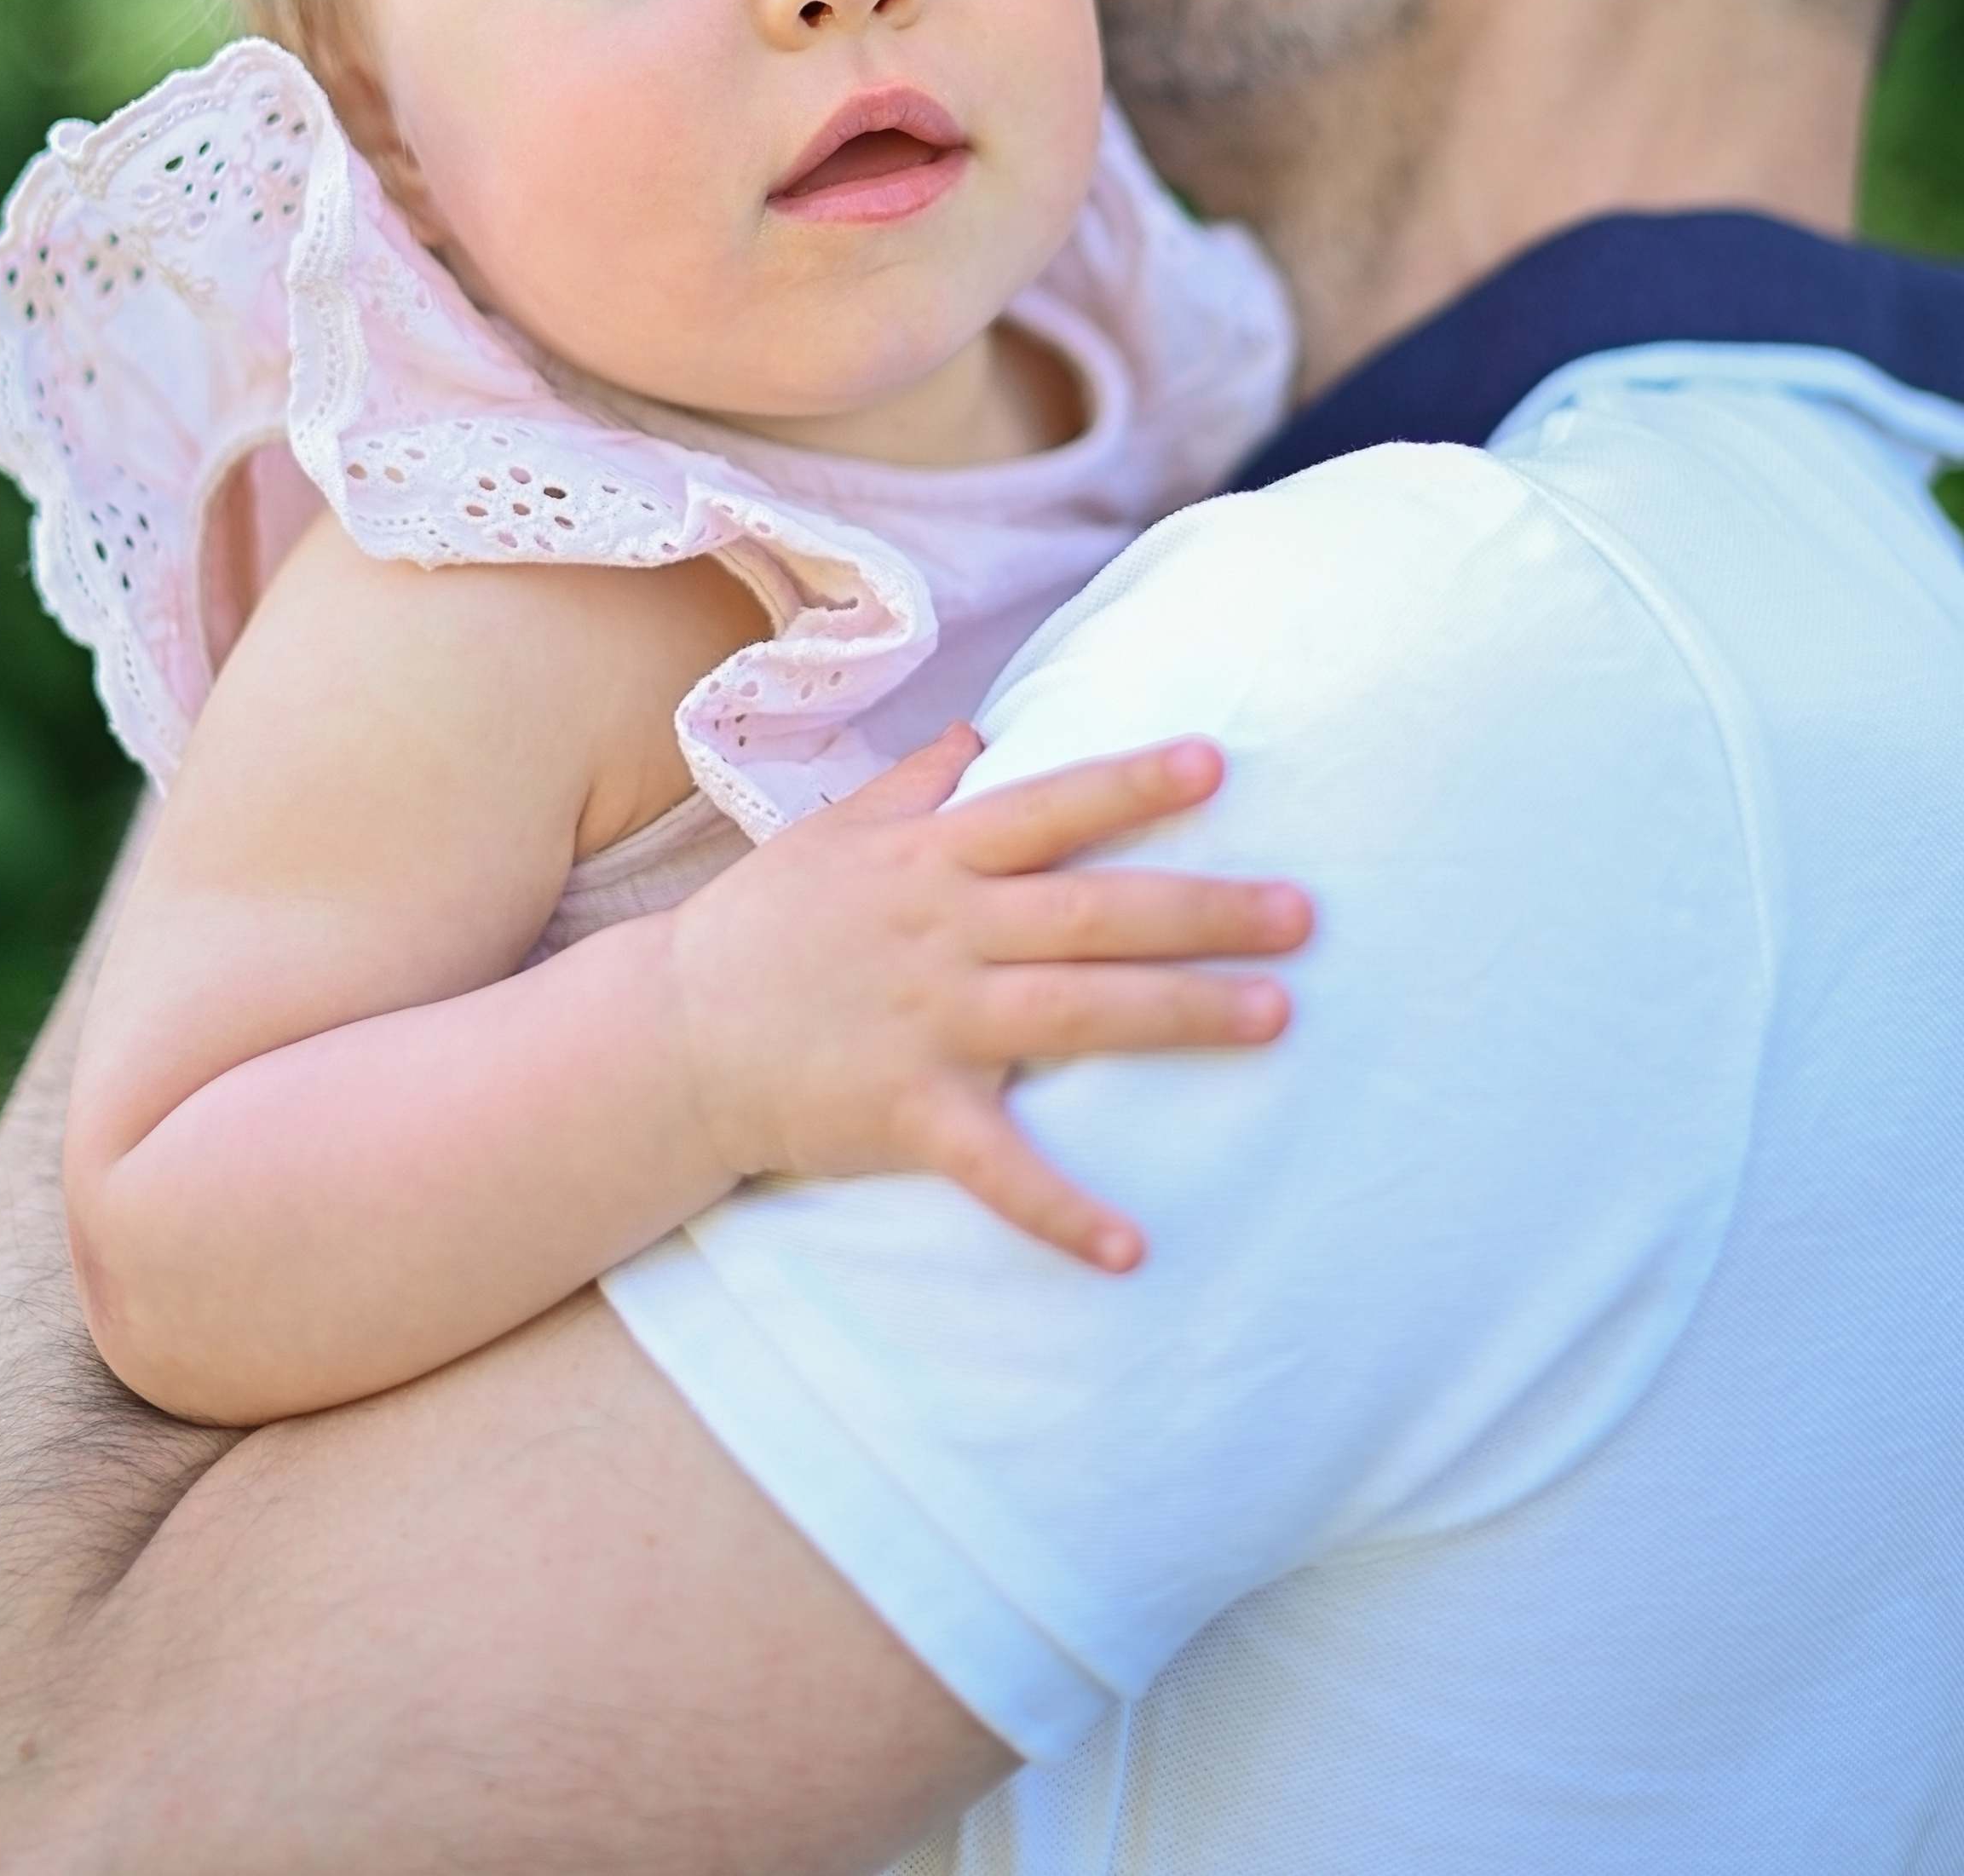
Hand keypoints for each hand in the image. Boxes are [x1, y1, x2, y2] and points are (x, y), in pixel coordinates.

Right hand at [663, 729, 1309, 1272]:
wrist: (670, 1035)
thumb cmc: (764, 925)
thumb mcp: (832, 831)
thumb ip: (916, 781)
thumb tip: (984, 727)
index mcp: (929, 856)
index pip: (1046, 806)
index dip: (1129, 785)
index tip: (1216, 765)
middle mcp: (941, 929)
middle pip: (1091, 913)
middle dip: (1203, 910)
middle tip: (1304, 913)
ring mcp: (929, 1022)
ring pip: (1075, 1015)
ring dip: (1178, 1016)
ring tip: (1276, 1015)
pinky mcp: (909, 1113)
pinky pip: (998, 1167)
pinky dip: (1062, 1210)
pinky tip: (1133, 1247)